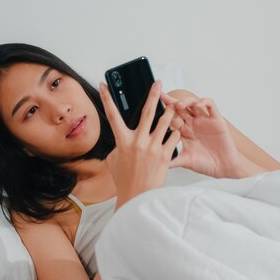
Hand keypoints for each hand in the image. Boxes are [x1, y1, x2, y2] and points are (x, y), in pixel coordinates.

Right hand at [99, 80, 180, 209]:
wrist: (137, 197)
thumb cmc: (125, 180)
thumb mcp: (114, 160)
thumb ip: (120, 145)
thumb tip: (124, 137)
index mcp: (123, 141)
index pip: (112, 115)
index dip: (106, 98)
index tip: (103, 85)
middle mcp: (138, 142)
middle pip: (146, 112)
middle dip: (153, 94)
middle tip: (158, 83)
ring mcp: (153, 148)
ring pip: (165, 123)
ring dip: (169, 113)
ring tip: (173, 107)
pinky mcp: (165, 156)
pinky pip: (174, 138)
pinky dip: (176, 134)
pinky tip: (176, 134)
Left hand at [160, 92, 255, 177]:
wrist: (223, 168)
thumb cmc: (205, 164)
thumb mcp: (186, 161)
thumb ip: (172, 160)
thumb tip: (156, 165)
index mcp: (183, 131)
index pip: (171, 118)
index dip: (164, 112)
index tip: (153, 107)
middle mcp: (193, 124)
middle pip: (180, 108)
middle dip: (171, 101)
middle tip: (162, 97)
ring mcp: (204, 120)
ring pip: (193, 103)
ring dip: (186, 101)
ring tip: (179, 105)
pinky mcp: (216, 120)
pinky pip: (210, 105)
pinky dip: (204, 102)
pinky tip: (198, 104)